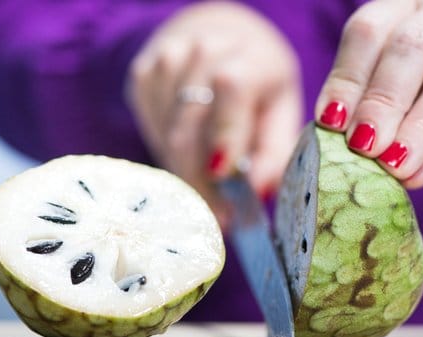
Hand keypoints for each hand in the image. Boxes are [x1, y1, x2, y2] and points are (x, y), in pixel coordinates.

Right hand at [127, 2, 300, 226]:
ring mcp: (166, 60)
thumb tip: (260, 192)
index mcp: (248, 54)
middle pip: (190, 123)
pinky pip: (151, 128)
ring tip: (206, 185)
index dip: (225, 133)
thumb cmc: (257, 80)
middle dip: (201, 178)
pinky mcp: (142, 74)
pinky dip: (169, 152)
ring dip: (186, 169)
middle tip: (218, 217)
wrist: (216, 34)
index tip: (222, 175)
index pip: (232, 88)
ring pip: (167, 132)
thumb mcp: (280, 109)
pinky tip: (187, 152)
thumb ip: (275, 151)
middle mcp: (203, 49)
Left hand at [315, 0, 422, 187]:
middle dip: (383, 101)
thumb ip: (366, 92)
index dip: (348, 78)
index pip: (370, 31)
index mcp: (405, 6)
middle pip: (412, 48)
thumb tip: (332, 136)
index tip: (331, 123)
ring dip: (418, 131)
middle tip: (363, 146)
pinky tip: (419, 173)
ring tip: (393, 166)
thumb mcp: (397, 68)